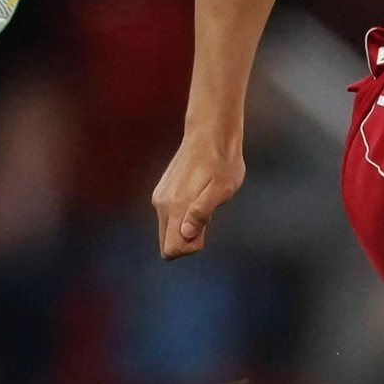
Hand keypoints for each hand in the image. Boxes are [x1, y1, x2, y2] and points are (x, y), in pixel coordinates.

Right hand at [151, 140, 245, 258]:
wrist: (211, 134)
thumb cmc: (222, 163)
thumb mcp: (222, 189)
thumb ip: (202, 212)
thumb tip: (186, 234)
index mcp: (175, 206)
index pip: (171, 249)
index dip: (190, 247)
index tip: (206, 227)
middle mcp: (162, 204)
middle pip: (167, 243)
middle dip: (187, 239)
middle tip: (207, 216)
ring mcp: (160, 197)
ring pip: (169, 229)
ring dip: (187, 225)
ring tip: (204, 201)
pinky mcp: (163, 191)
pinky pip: (170, 216)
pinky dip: (184, 215)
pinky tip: (198, 195)